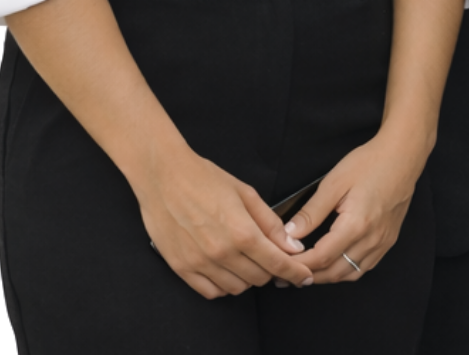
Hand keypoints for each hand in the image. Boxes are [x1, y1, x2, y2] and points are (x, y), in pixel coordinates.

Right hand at [133, 144, 313, 297]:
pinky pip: (210, 292)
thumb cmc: (206, 179)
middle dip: (271, 270)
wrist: (164, 177)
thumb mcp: (247, 194)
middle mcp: (221, 252)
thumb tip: (293, 246)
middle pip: (259, 279)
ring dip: (248, 278)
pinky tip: (227, 270)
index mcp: (242, 232)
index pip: (277, 263)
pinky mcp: (180, 268)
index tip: (305, 276)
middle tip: (271, 257)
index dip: (296, 272)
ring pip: (236, 288)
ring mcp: (199, 263)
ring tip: (247, 260)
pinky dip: (223, 286)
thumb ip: (271, 224)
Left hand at [285, 126, 429, 284]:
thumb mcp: (334, 183)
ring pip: (350, 274)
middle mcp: (372, 239)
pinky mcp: (389, 239)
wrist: (403, 155)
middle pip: (334, 272)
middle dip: (308, 276)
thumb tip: (289, 235)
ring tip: (306, 272)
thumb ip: (311, 213)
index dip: (298, 265)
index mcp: (356, 225)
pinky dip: (346, 271)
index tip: (280, 265)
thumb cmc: (369, 163)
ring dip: (326, 277)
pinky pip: (365, 266)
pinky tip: (334, 264)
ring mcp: (383, 242)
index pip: (320, 258)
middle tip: (286, 274)